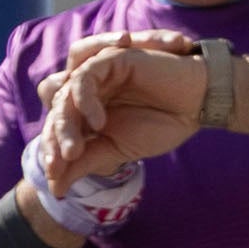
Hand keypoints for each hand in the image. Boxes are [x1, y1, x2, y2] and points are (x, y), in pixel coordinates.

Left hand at [35, 33, 208, 182]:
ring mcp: (96, 73)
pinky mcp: (110, 59)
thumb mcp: (117, 151)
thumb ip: (85, 163)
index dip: (51, 151)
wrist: (196, 105)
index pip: (55, 127)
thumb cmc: (161, 123)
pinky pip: (85, 76)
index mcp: (85, 109)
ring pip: (63, 91)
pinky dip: (85, 100)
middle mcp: (86, 89)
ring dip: (64, 122)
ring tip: (74, 151)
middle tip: (63, 163)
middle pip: (54, 109)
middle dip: (55, 138)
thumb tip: (56, 189)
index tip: (56, 179)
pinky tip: (99, 123)